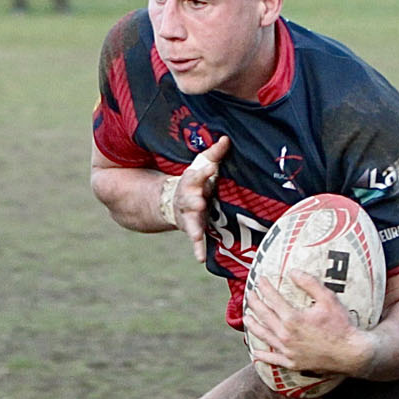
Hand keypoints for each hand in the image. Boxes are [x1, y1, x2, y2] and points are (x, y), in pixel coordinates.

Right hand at [169, 136, 229, 263]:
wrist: (171, 201)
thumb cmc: (195, 181)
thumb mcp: (202, 165)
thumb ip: (214, 154)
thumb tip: (226, 138)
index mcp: (191, 182)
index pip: (196, 175)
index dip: (203, 171)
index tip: (210, 167)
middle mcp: (188, 199)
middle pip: (190, 200)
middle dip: (193, 201)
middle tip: (199, 201)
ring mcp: (189, 216)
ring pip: (191, 222)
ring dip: (194, 228)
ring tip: (196, 235)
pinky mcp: (192, 230)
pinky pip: (195, 241)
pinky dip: (197, 250)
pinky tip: (199, 259)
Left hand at [243, 269, 372, 378]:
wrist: (352, 354)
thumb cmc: (341, 326)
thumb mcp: (329, 299)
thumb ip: (310, 284)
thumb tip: (293, 271)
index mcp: (293, 318)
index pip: (273, 299)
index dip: (265, 288)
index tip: (260, 280)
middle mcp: (286, 335)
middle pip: (264, 316)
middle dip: (255, 303)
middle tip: (250, 294)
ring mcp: (287, 350)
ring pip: (264, 336)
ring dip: (253, 326)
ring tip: (246, 318)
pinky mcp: (292, 363)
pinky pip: (273, 359)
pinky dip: (262, 356)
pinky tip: (255, 352)